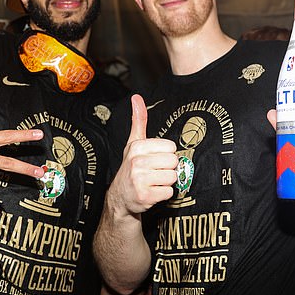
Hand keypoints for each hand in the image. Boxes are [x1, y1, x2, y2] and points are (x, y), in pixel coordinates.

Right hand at [107, 94, 178, 215]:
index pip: (171, 147)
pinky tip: (153, 192)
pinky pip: (170, 192)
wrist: (120, 197)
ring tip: (154, 182)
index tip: (154, 159)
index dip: (165, 154)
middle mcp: (137, 162)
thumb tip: (137, 97)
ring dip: (166, 182)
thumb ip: (139, 120)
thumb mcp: (133, 143)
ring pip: (173, 177)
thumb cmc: (131, 167)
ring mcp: (140, 180)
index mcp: (137, 147)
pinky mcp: (145, 197)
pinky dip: (164, 194)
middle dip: (168, 168)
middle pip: (174, 161)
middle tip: (155, 172)